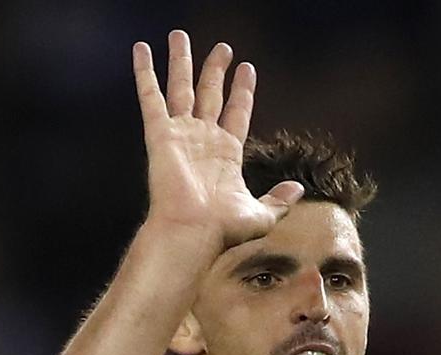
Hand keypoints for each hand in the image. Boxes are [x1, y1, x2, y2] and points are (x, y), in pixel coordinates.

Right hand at [132, 30, 301, 253]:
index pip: (237, 112)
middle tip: (223, 47)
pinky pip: (151, 97)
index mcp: (227, 154)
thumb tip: (298, 188)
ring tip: (181, 35)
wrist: (194, 232)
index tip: (247, 68)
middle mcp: (203, 140)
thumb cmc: (225, 229)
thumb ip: (279, 199)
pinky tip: (142, 49)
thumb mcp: (263, 214)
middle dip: (215, 70)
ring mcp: (181, 135)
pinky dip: (145, 72)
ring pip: (181, 88)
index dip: (242, 91)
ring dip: (182, 62)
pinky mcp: (160, 134)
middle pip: (210, 94)